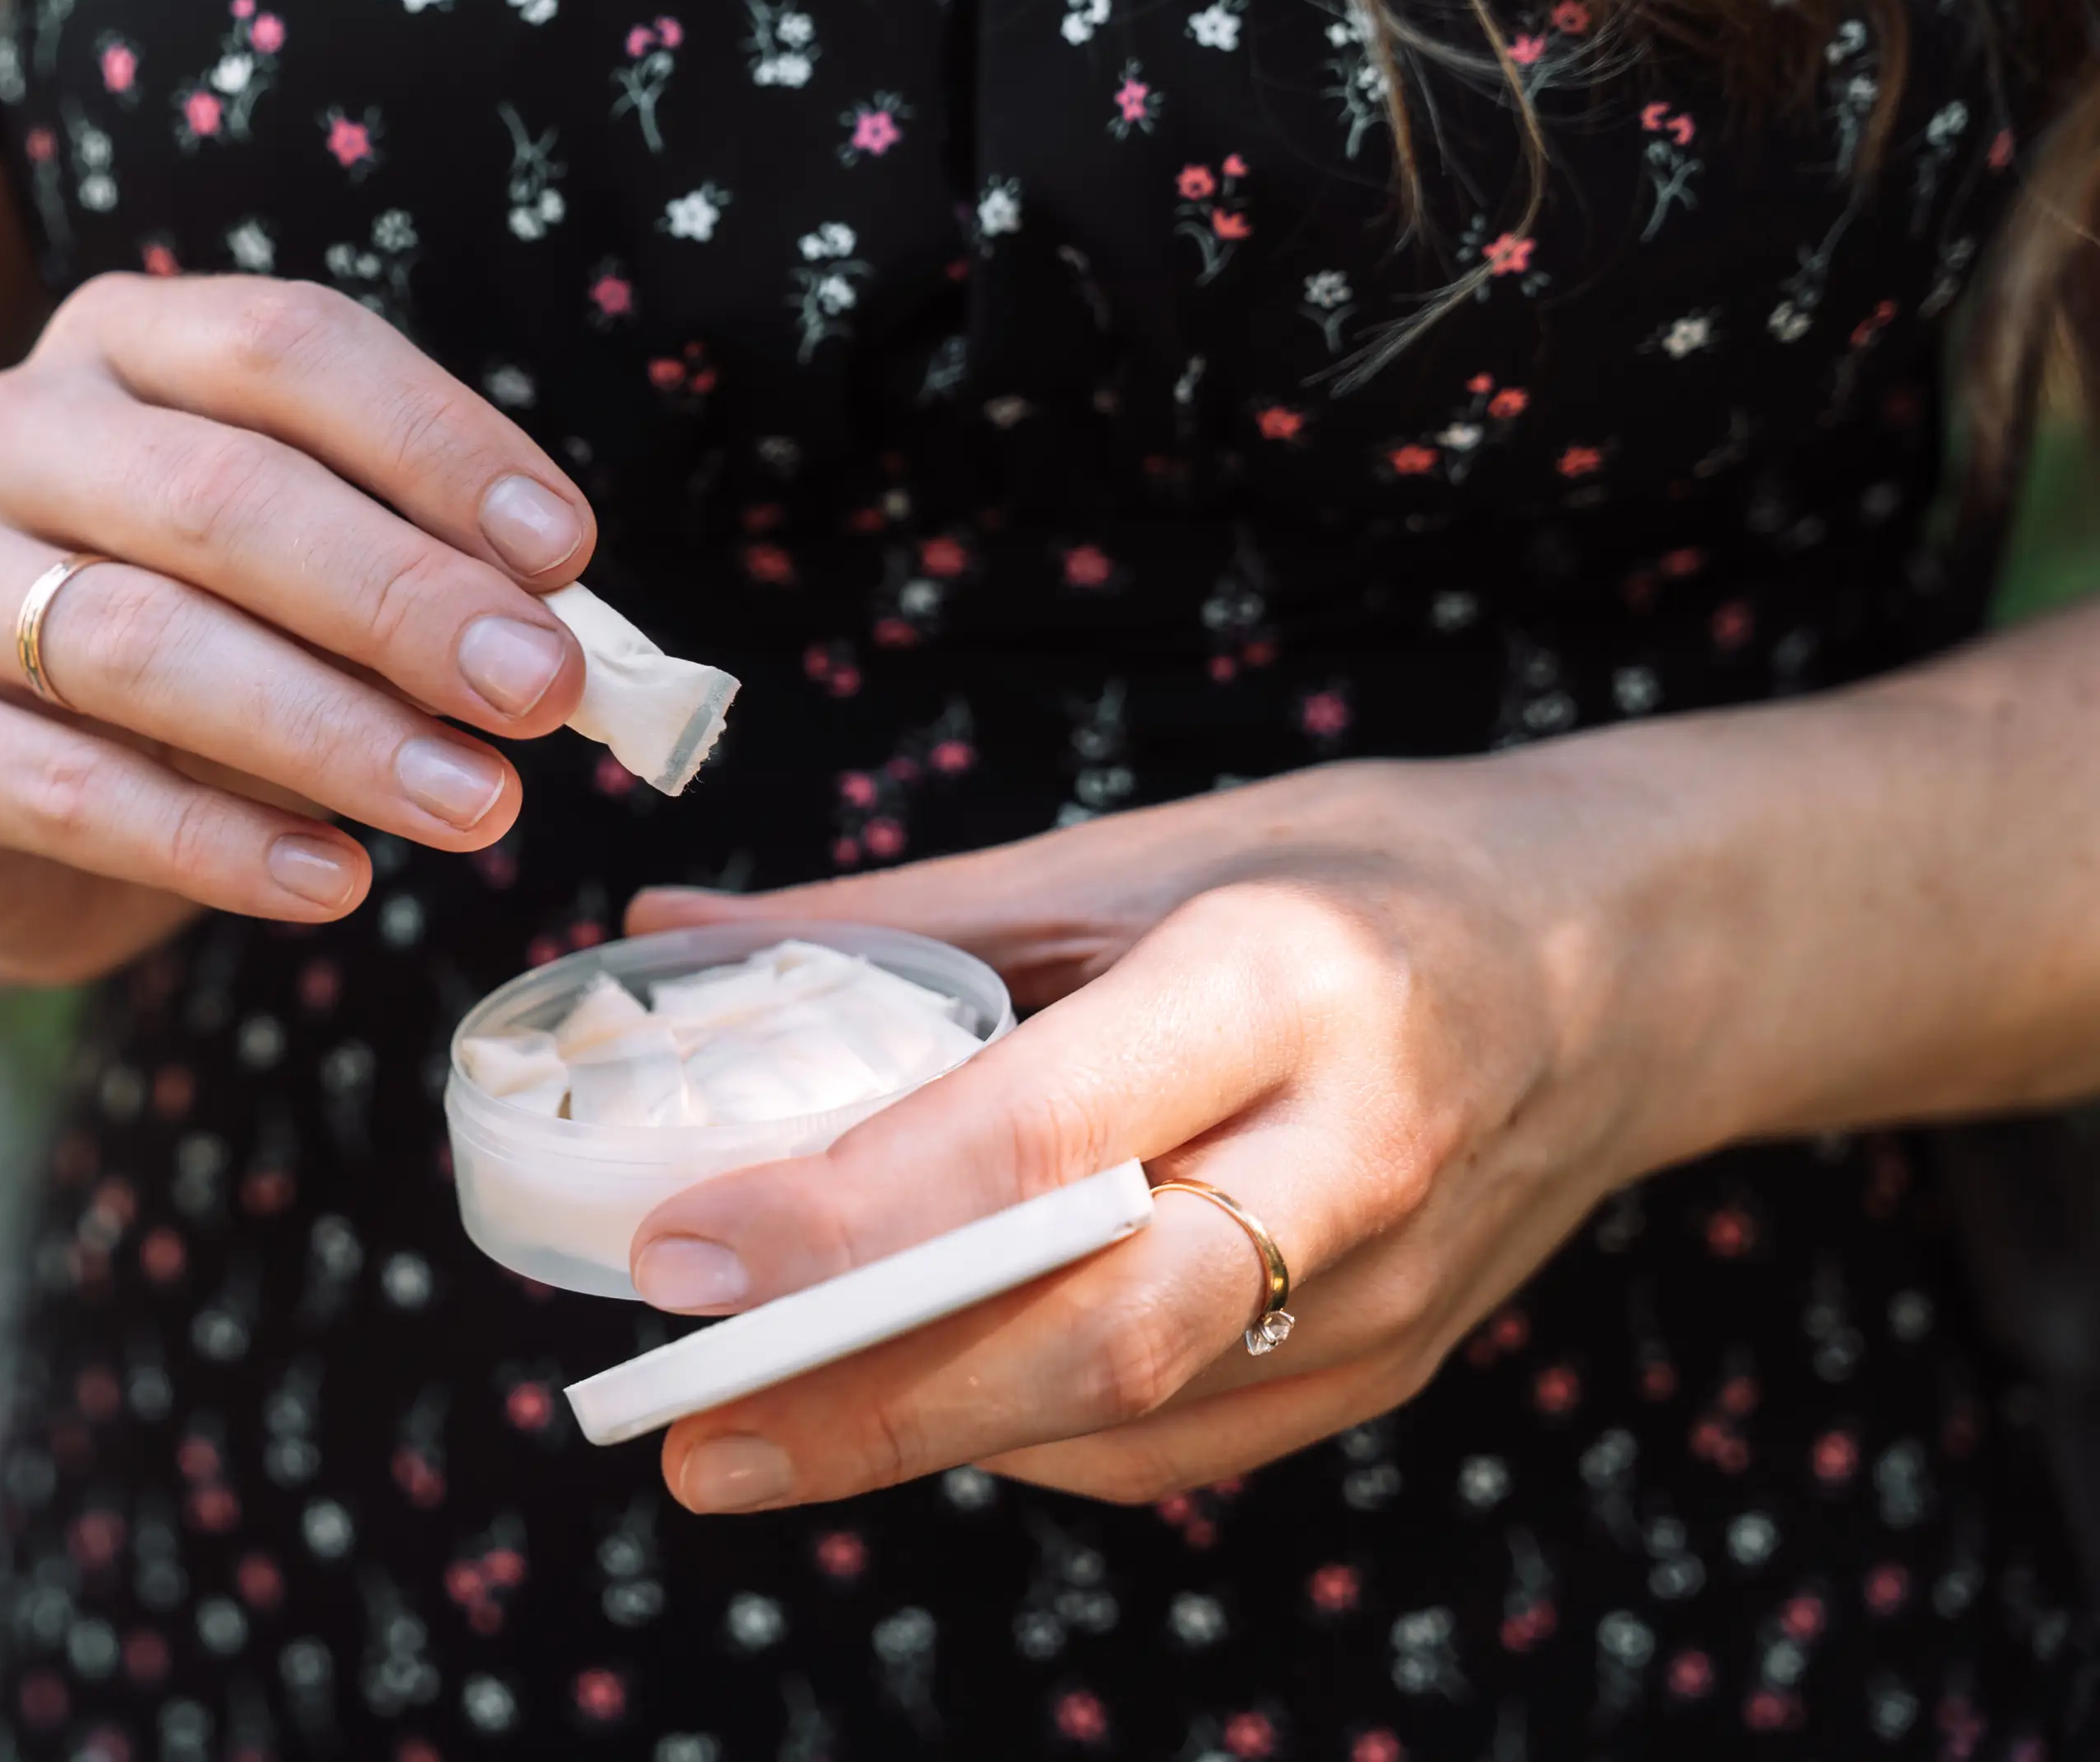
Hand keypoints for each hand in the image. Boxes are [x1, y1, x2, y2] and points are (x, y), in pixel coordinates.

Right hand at [0, 274, 592, 980]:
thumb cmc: (189, 645)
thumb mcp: (302, 586)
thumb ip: (414, 581)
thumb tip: (565, 645)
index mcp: (121, 345)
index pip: (286, 347)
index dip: (436, 445)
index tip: (566, 556)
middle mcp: (6, 431)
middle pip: (220, 493)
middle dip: (403, 599)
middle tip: (541, 693)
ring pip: (143, 643)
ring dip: (334, 732)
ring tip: (476, 805)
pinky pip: (67, 790)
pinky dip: (216, 842)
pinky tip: (335, 881)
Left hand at [620, 754, 1705, 1513]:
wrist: (1624, 963)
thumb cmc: (1355, 875)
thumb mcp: (1138, 852)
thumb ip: (905, 918)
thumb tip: (671, 925)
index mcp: (1288, 978)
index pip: (1045, 1136)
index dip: (847, 1216)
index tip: (678, 1253)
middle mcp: (1360, 1149)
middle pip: (1095, 1331)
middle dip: (867, 1400)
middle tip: (682, 1425)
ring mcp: (1397, 1285)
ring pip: (1132, 1413)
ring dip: (923, 1435)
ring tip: (750, 1426)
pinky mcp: (1398, 1365)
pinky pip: (1183, 1443)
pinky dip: (1026, 1433)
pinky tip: (911, 1400)